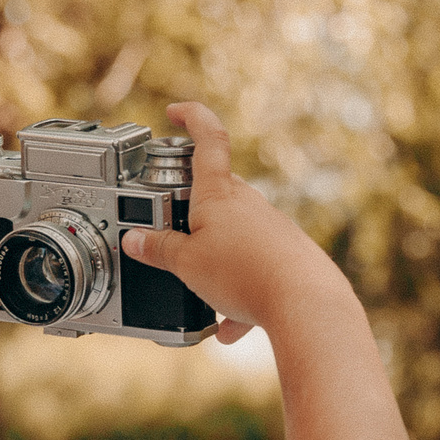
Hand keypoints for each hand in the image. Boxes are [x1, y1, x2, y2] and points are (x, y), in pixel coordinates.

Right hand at [117, 102, 347, 341]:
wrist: (306, 305)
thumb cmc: (246, 276)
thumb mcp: (186, 265)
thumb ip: (158, 250)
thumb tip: (134, 239)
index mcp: (219, 195)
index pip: (208, 139)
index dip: (191, 117)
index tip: (176, 111)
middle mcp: (250, 205)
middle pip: (216, 193)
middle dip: (193, 211)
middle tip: (172, 232)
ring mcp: (273, 229)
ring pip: (235, 238)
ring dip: (216, 263)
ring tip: (204, 298)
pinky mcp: (289, 256)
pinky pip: (255, 270)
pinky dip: (240, 296)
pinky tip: (232, 328)